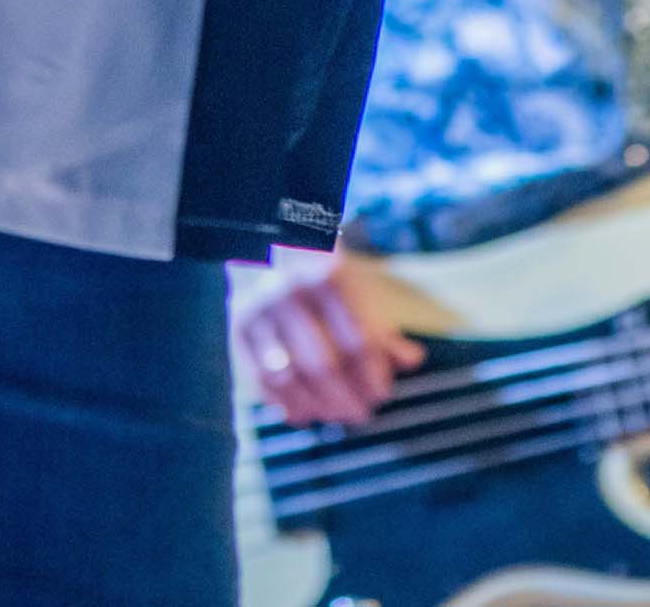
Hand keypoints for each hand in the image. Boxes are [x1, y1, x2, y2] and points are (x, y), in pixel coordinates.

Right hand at [232, 249, 422, 426]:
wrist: (266, 233)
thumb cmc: (320, 266)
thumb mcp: (355, 282)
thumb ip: (380, 324)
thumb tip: (412, 361)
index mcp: (329, 276)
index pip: (357, 341)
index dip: (372, 376)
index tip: (381, 393)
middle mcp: (291, 292)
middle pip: (323, 365)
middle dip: (347, 399)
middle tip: (362, 413)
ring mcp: (261, 310)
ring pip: (289, 377)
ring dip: (316, 406)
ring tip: (336, 415)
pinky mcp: (238, 325)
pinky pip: (260, 377)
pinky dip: (282, 403)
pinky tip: (302, 413)